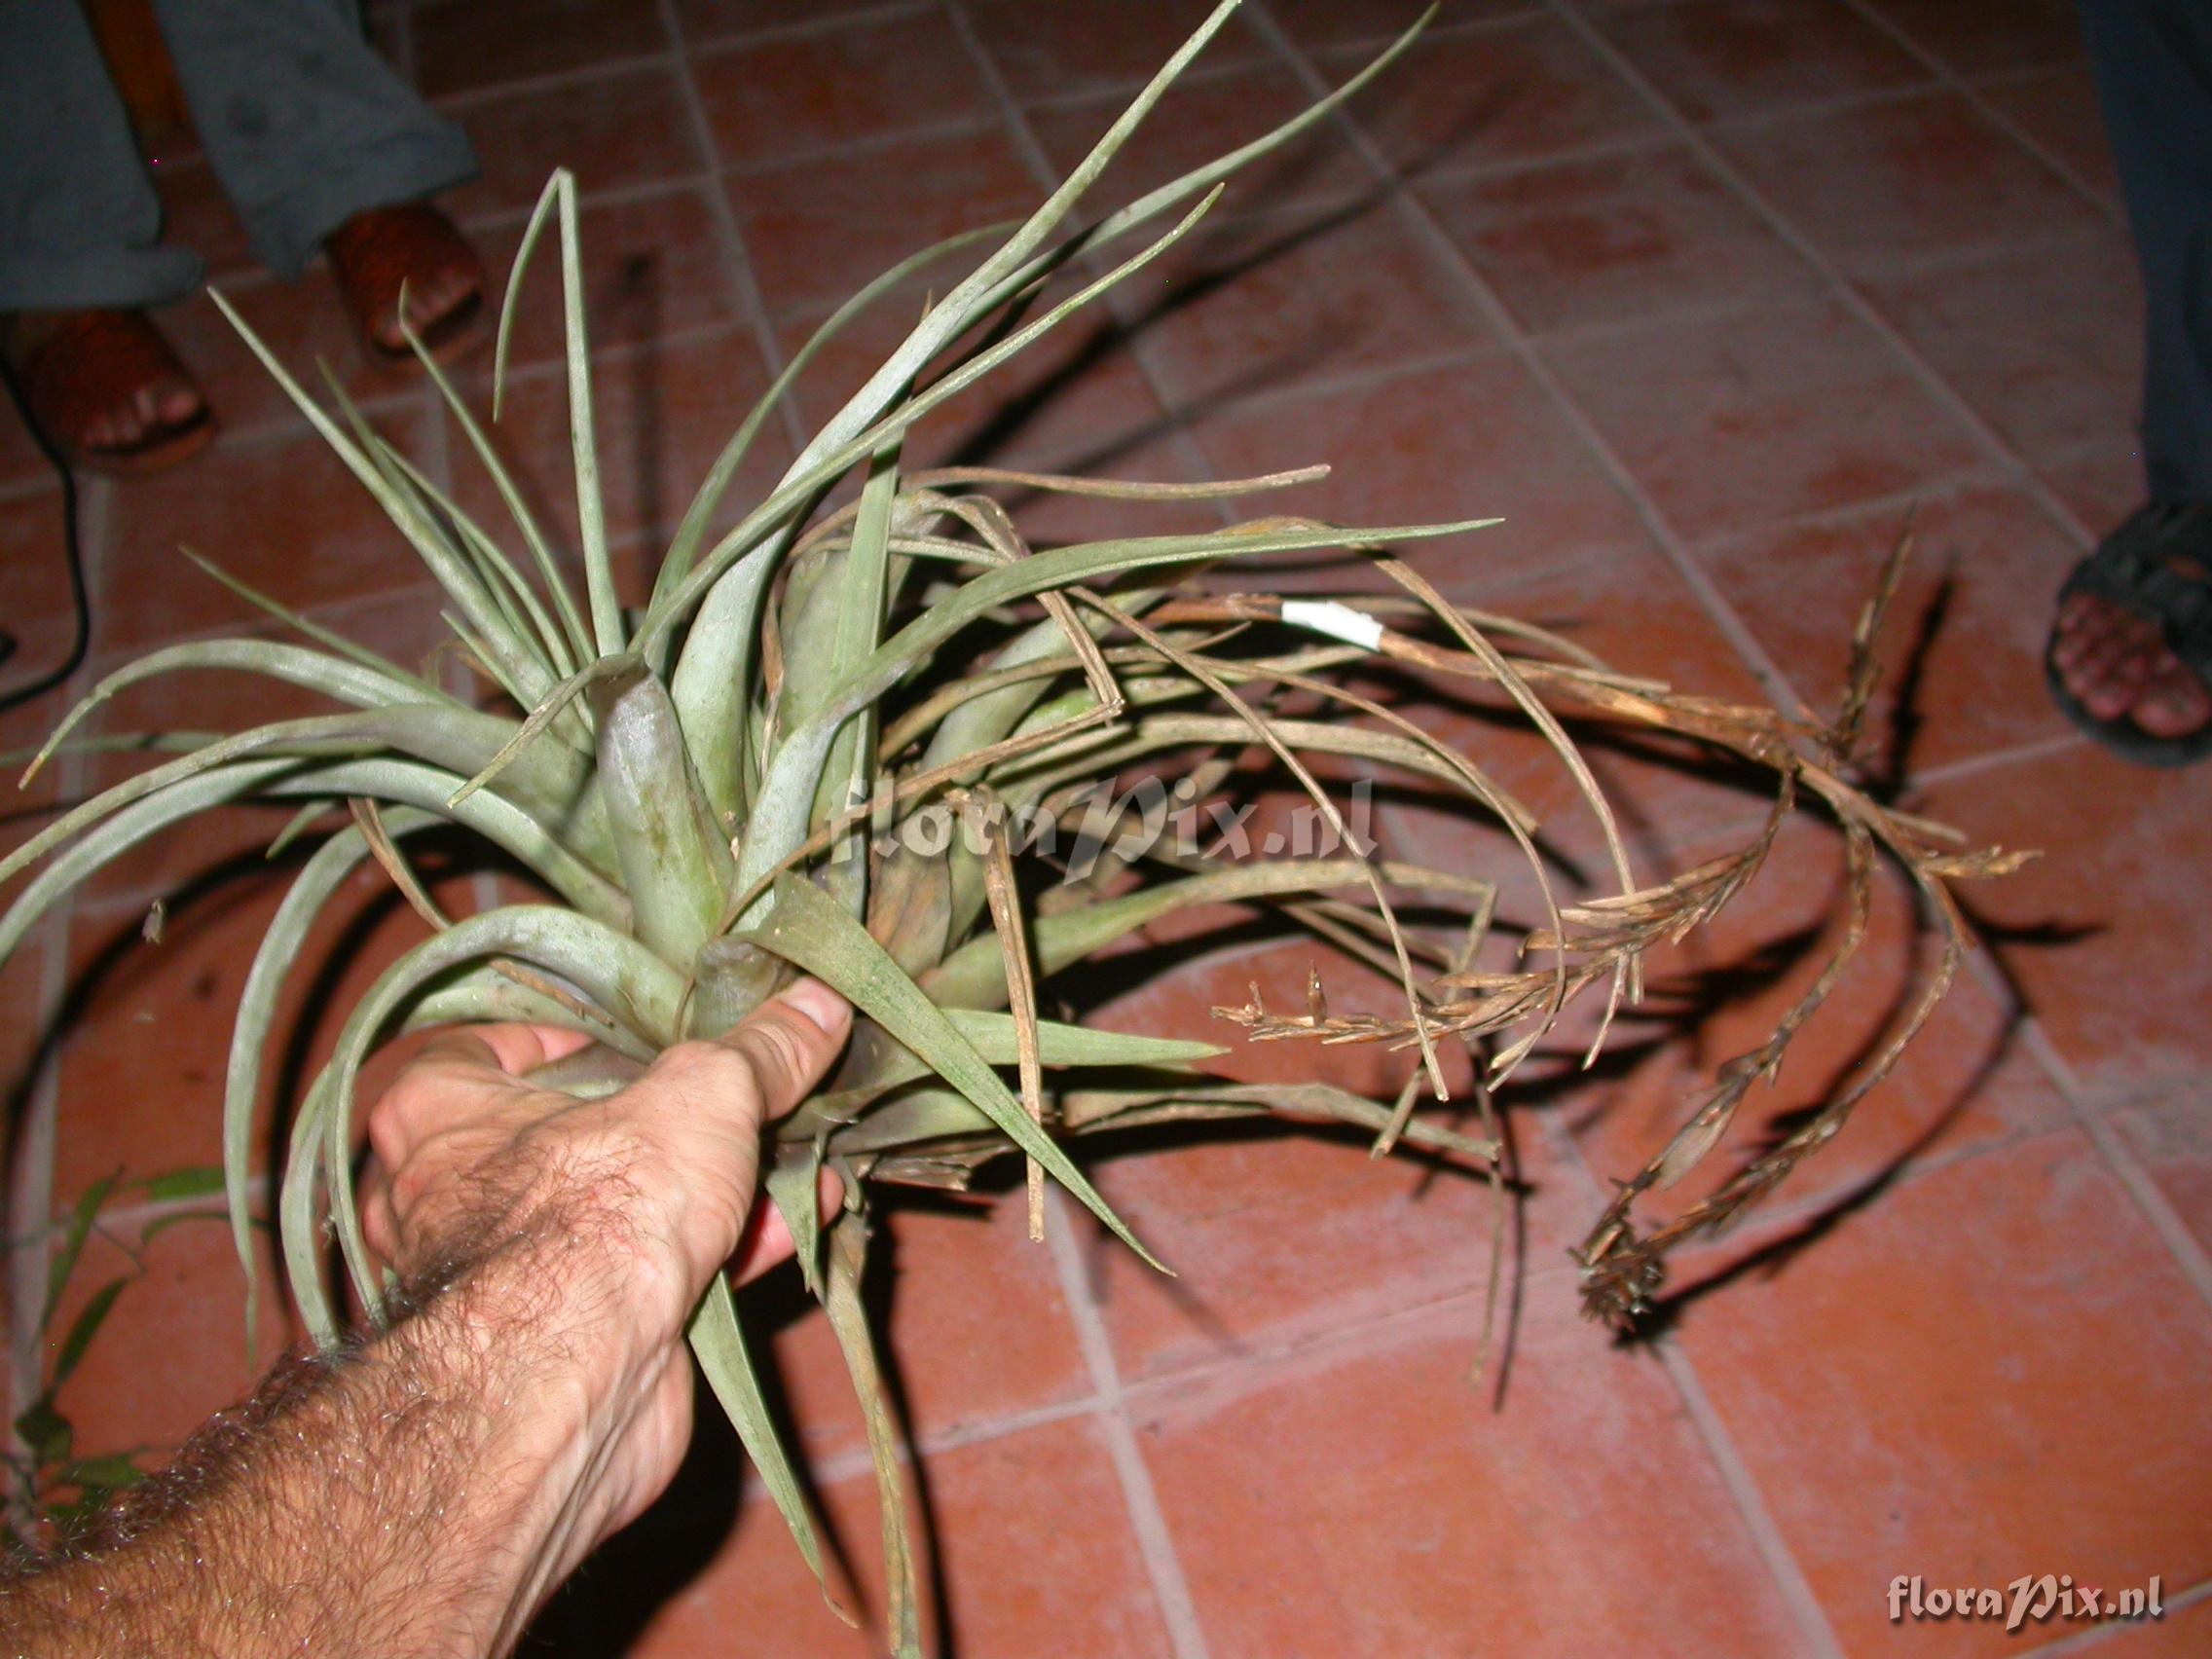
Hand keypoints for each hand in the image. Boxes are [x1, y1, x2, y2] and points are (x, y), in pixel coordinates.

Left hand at [358, 979, 849, 1547]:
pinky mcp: (572, 1339)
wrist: (580, 1380)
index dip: (560, 1035)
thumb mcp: (702, 1095)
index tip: (634, 1033)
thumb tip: (818, 1001)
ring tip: (794, 1156)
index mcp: (439, 1114)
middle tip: (738, 1096)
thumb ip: (759, 1051)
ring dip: (713, 1188)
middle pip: (573, 1133)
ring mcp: (514, 1276)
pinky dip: (721, 1251)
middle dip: (668, 1122)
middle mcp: (454, 1197)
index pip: (480, 1049)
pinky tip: (792, 1225)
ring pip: (621, 1211)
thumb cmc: (594, 1209)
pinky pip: (650, 1277)